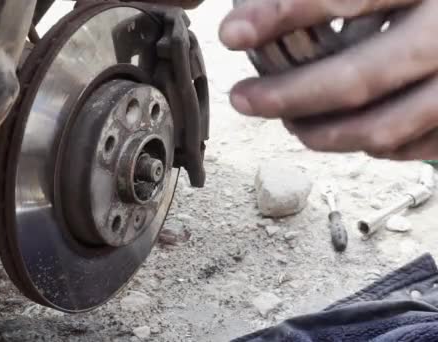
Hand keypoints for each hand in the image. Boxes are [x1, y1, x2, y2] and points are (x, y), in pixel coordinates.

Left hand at [219, 0, 437, 159]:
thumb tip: (268, 2)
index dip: (281, 13)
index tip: (231, 32)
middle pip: (359, 76)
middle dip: (288, 95)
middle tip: (242, 99)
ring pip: (384, 127)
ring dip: (322, 134)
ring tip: (285, 125)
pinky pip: (413, 146)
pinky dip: (369, 147)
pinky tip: (341, 132)